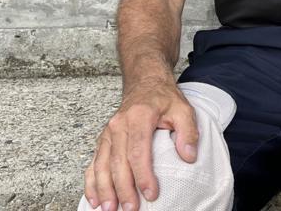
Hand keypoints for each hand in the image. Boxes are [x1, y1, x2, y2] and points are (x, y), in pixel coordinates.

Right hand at [83, 80, 198, 210]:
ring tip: (110, 210)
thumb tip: (188, 156)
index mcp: (138, 117)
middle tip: (130, 209)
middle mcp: (118, 125)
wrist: (145, 83)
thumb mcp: (183, 109)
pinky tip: (95, 199)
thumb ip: (188, 132)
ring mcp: (107, 133)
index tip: (151, 193)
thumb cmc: (164, 98)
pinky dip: (92, 183)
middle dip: (122, 189)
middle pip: (117, 162)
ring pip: (101, 165)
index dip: (143, 175)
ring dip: (104, 190)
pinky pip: (93, 164)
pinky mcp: (103, 140)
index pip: (138, 151)